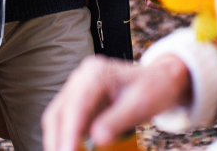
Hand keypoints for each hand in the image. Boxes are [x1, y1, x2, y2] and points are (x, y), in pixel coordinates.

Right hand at [42, 54, 190, 150]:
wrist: (159, 81)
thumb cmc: (152, 88)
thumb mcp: (139, 105)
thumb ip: (117, 120)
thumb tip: (96, 138)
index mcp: (96, 73)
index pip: (75, 106)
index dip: (69, 133)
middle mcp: (82, 78)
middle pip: (58, 112)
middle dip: (57, 139)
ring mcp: (78, 89)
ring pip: (57, 117)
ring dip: (58, 140)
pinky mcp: (79, 102)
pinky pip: (66, 122)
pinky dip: (66, 138)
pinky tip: (71, 149)